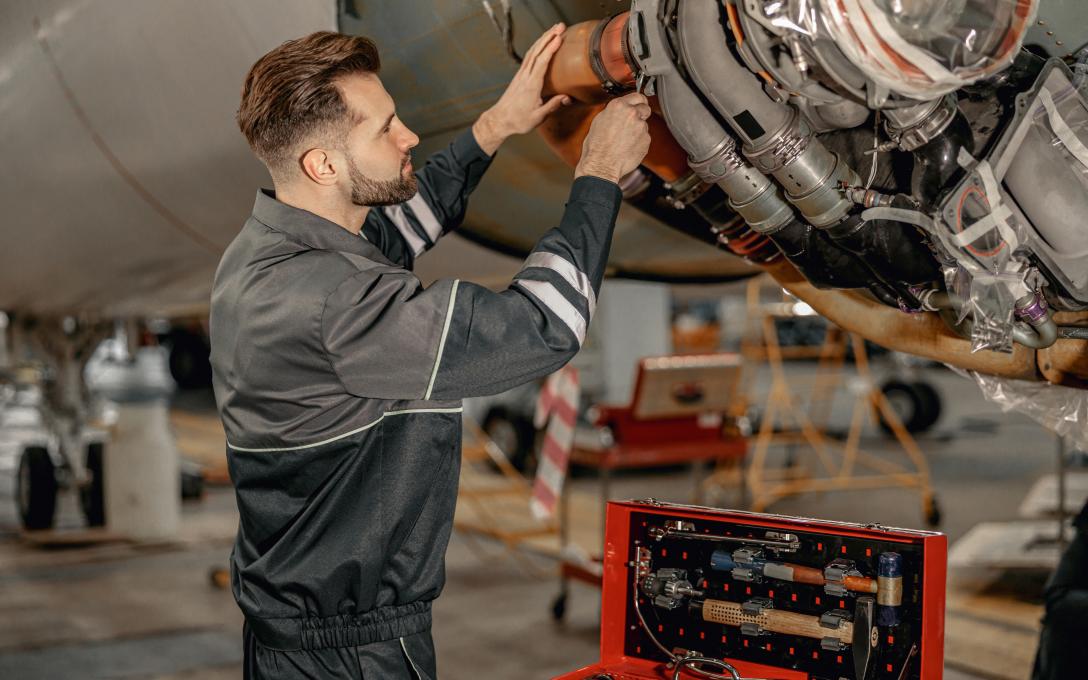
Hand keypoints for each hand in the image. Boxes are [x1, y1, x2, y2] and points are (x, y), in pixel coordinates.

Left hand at [472, 23, 570, 154]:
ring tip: (554, 29)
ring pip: (532, 51)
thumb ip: (552, 106)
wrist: (500, 119)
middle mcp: (525, 76)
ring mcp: (521, 74)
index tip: (559, 37)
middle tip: (560, 25)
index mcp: (531, 86)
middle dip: (549, 36)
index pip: (542, 63)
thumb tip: (567, 97)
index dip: (551, 49)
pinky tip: (542, 42)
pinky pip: (529, 57)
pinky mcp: (519, 75)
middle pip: (537, 51)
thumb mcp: (538, 117)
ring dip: (543, 38)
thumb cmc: (519, 120)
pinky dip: (537, 46)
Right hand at [574, 93, 651, 183]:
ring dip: (638, 130)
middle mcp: (632, 114)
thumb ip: (613, 112)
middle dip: (641, 114)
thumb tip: (619, 111)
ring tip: (624, 140)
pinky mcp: (646, 140)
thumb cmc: (596, 147)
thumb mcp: (599, 122)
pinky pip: (645, 138)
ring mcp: (641, 127)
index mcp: (618, 106)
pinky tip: (627, 147)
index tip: (639, 104)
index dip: (638, 101)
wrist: (602, 165)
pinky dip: (639, 142)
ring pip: (644, 125)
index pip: (637, 96)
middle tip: (633, 122)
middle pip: (645, 108)